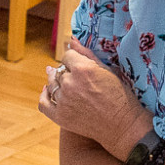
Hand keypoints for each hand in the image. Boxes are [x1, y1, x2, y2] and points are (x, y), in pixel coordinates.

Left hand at [39, 38, 150, 159]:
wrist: (121, 124)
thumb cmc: (118, 95)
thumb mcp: (106, 70)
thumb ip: (86, 54)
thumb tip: (71, 40)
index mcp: (83, 69)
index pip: (67, 56)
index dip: (73, 60)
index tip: (78, 64)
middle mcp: (70, 83)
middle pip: (59, 71)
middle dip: (66, 72)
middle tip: (77, 79)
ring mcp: (63, 100)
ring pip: (51, 84)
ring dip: (56, 83)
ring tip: (67, 85)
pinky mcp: (59, 116)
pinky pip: (43, 102)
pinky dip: (44, 96)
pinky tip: (48, 92)